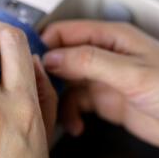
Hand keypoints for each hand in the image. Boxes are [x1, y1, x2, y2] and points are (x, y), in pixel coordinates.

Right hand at [42, 20, 158, 147]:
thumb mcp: (131, 73)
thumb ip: (89, 61)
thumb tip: (53, 57)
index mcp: (109, 38)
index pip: (64, 32)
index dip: (43, 44)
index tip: (27, 62)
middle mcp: (102, 55)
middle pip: (59, 58)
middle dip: (46, 75)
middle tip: (37, 91)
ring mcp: (101, 78)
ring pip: (64, 84)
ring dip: (57, 99)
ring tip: (56, 112)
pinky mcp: (102, 100)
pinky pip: (75, 105)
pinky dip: (70, 116)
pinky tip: (75, 124)